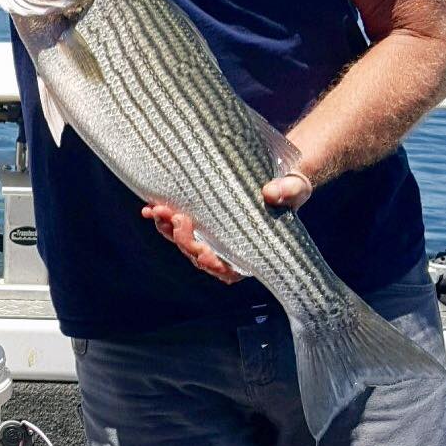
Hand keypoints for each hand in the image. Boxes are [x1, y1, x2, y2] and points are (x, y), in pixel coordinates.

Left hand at [142, 174, 311, 285]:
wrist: (278, 175)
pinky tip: (150, 209)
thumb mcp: (295, 188)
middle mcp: (228, 249)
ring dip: (167, 229)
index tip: (203, 254)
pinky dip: (163, 219)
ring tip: (157, 211)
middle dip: (184, 240)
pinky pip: (177, 226)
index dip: (214, 266)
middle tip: (177, 217)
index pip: (229, 270)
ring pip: (183, 242)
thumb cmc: (290, 188)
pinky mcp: (199, 221)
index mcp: (251, 252)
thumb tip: (272, 194)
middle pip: (199, 255)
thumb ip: (288, 192)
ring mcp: (211, 236)